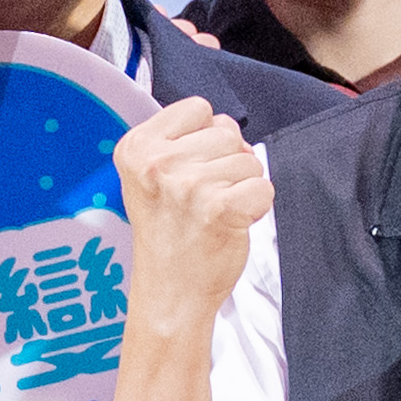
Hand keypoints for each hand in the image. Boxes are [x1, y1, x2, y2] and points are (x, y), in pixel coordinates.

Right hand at [112, 96, 272, 335]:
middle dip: (227, 162)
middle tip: (204, 198)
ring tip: (214, 212)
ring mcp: (190, 185)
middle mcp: (159, 163)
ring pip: (249, 159)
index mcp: (137, 148)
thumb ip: (179, 142)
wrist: (169, 292)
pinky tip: (232, 223)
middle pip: (228, 132)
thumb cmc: (167, 235)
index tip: (190, 168)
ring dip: (242, 186)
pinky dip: (257, 206)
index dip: (205, 137)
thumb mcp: (149, 178)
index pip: (199, 108)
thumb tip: (225, 125)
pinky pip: (264, 187)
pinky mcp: (221, 208)